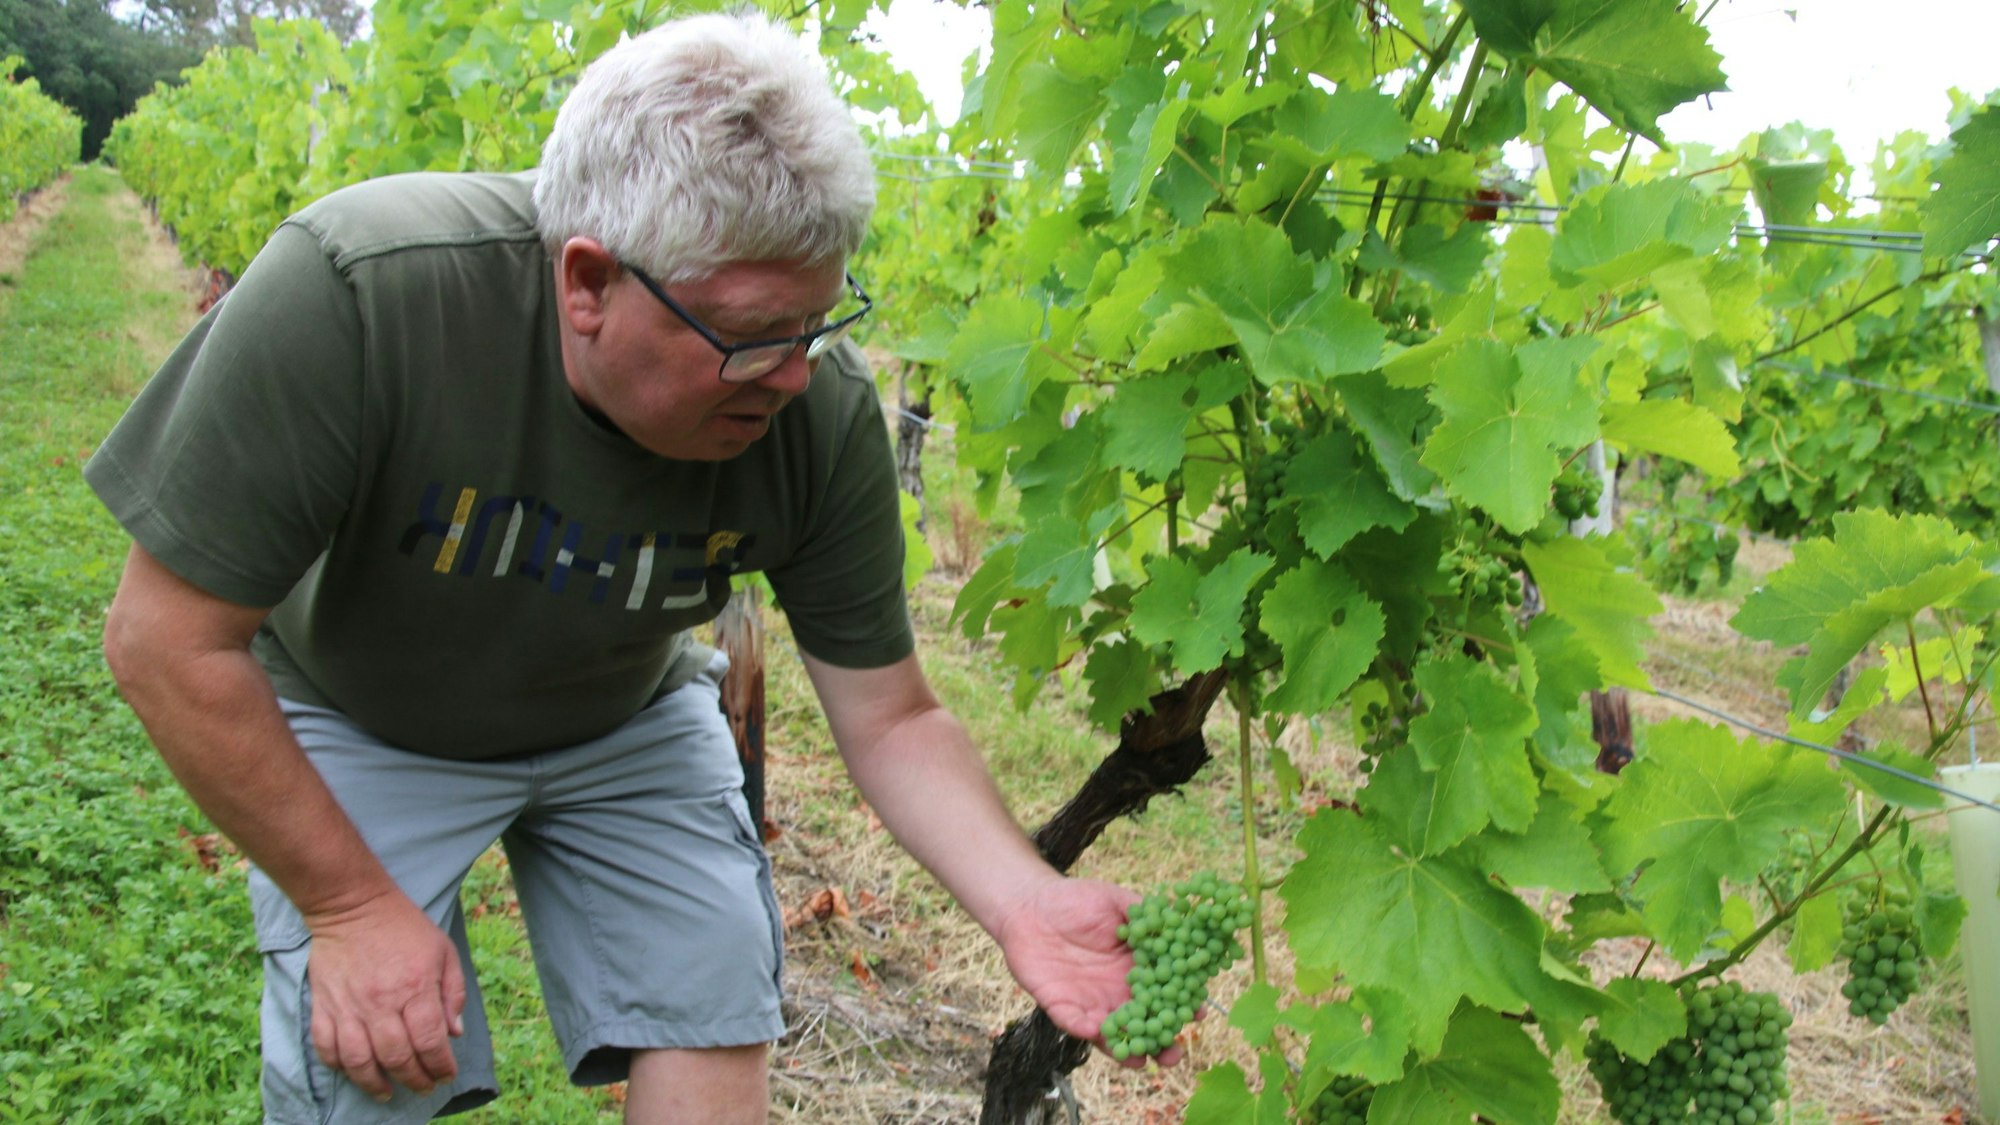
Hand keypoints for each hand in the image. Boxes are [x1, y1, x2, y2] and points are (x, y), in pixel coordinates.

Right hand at [305, 894, 465, 1100]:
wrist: (353, 906)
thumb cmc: (404, 928)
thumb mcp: (443, 951)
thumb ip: (452, 993)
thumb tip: (454, 1033)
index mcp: (416, 987)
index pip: (430, 1041)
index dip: (441, 1066)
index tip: (446, 1075)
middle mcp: (382, 1002)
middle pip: (398, 1058)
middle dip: (415, 1080)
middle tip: (423, 1087)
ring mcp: (349, 1006)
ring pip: (360, 1061)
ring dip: (375, 1084)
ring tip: (387, 1092)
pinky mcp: (323, 1006)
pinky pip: (326, 1048)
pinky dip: (339, 1066)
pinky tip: (354, 1071)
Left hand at [991, 877, 1188, 1067]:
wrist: (1030, 905)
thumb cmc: (1075, 900)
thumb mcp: (1115, 901)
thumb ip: (1144, 913)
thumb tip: (1177, 921)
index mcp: (1134, 969)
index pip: (1163, 993)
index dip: (1181, 1005)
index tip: (1198, 1013)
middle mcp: (1115, 991)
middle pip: (1143, 1024)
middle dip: (1159, 1043)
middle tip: (1172, 1055)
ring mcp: (1089, 1002)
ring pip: (1112, 1035)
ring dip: (1126, 1051)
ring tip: (1141, 1060)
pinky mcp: (1060, 1006)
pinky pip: (1073, 1023)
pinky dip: (1084, 1030)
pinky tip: (1096, 1032)